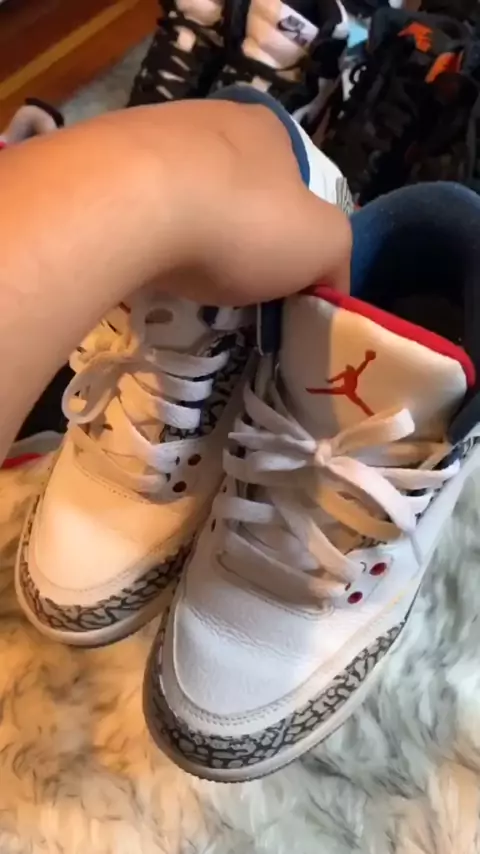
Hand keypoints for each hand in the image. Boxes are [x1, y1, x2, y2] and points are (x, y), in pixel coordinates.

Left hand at [114, 100, 351, 303]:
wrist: (129, 205)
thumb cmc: (241, 221)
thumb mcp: (322, 245)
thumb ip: (335, 260)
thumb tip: (328, 282)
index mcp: (269, 128)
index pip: (294, 183)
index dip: (292, 233)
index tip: (279, 277)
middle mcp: (209, 116)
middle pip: (233, 187)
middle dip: (233, 233)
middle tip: (226, 281)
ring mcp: (148, 133)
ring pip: (179, 194)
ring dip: (183, 233)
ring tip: (178, 276)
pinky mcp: (99, 161)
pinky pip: (131, 206)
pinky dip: (140, 234)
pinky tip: (137, 261)